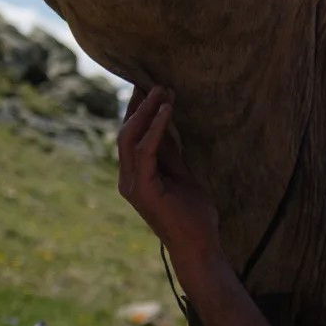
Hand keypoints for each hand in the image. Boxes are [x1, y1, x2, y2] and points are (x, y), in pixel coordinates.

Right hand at [117, 86, 222, 273]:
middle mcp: (128, 179)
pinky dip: (155, 128)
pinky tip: (167, 110)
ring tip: (162, 89)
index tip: (150, 86)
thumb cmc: (194, 214)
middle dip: (139, 105)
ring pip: (130, 138)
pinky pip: (146, 151)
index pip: (132, 136)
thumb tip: (165, 122)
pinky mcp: (144, 189)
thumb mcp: (181, 174)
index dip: (140, 110)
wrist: (199, 246)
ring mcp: (133, 185)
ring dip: (147, 111)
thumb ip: (170, 152)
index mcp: (136, 175)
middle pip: (126, 132)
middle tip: (153, 80)